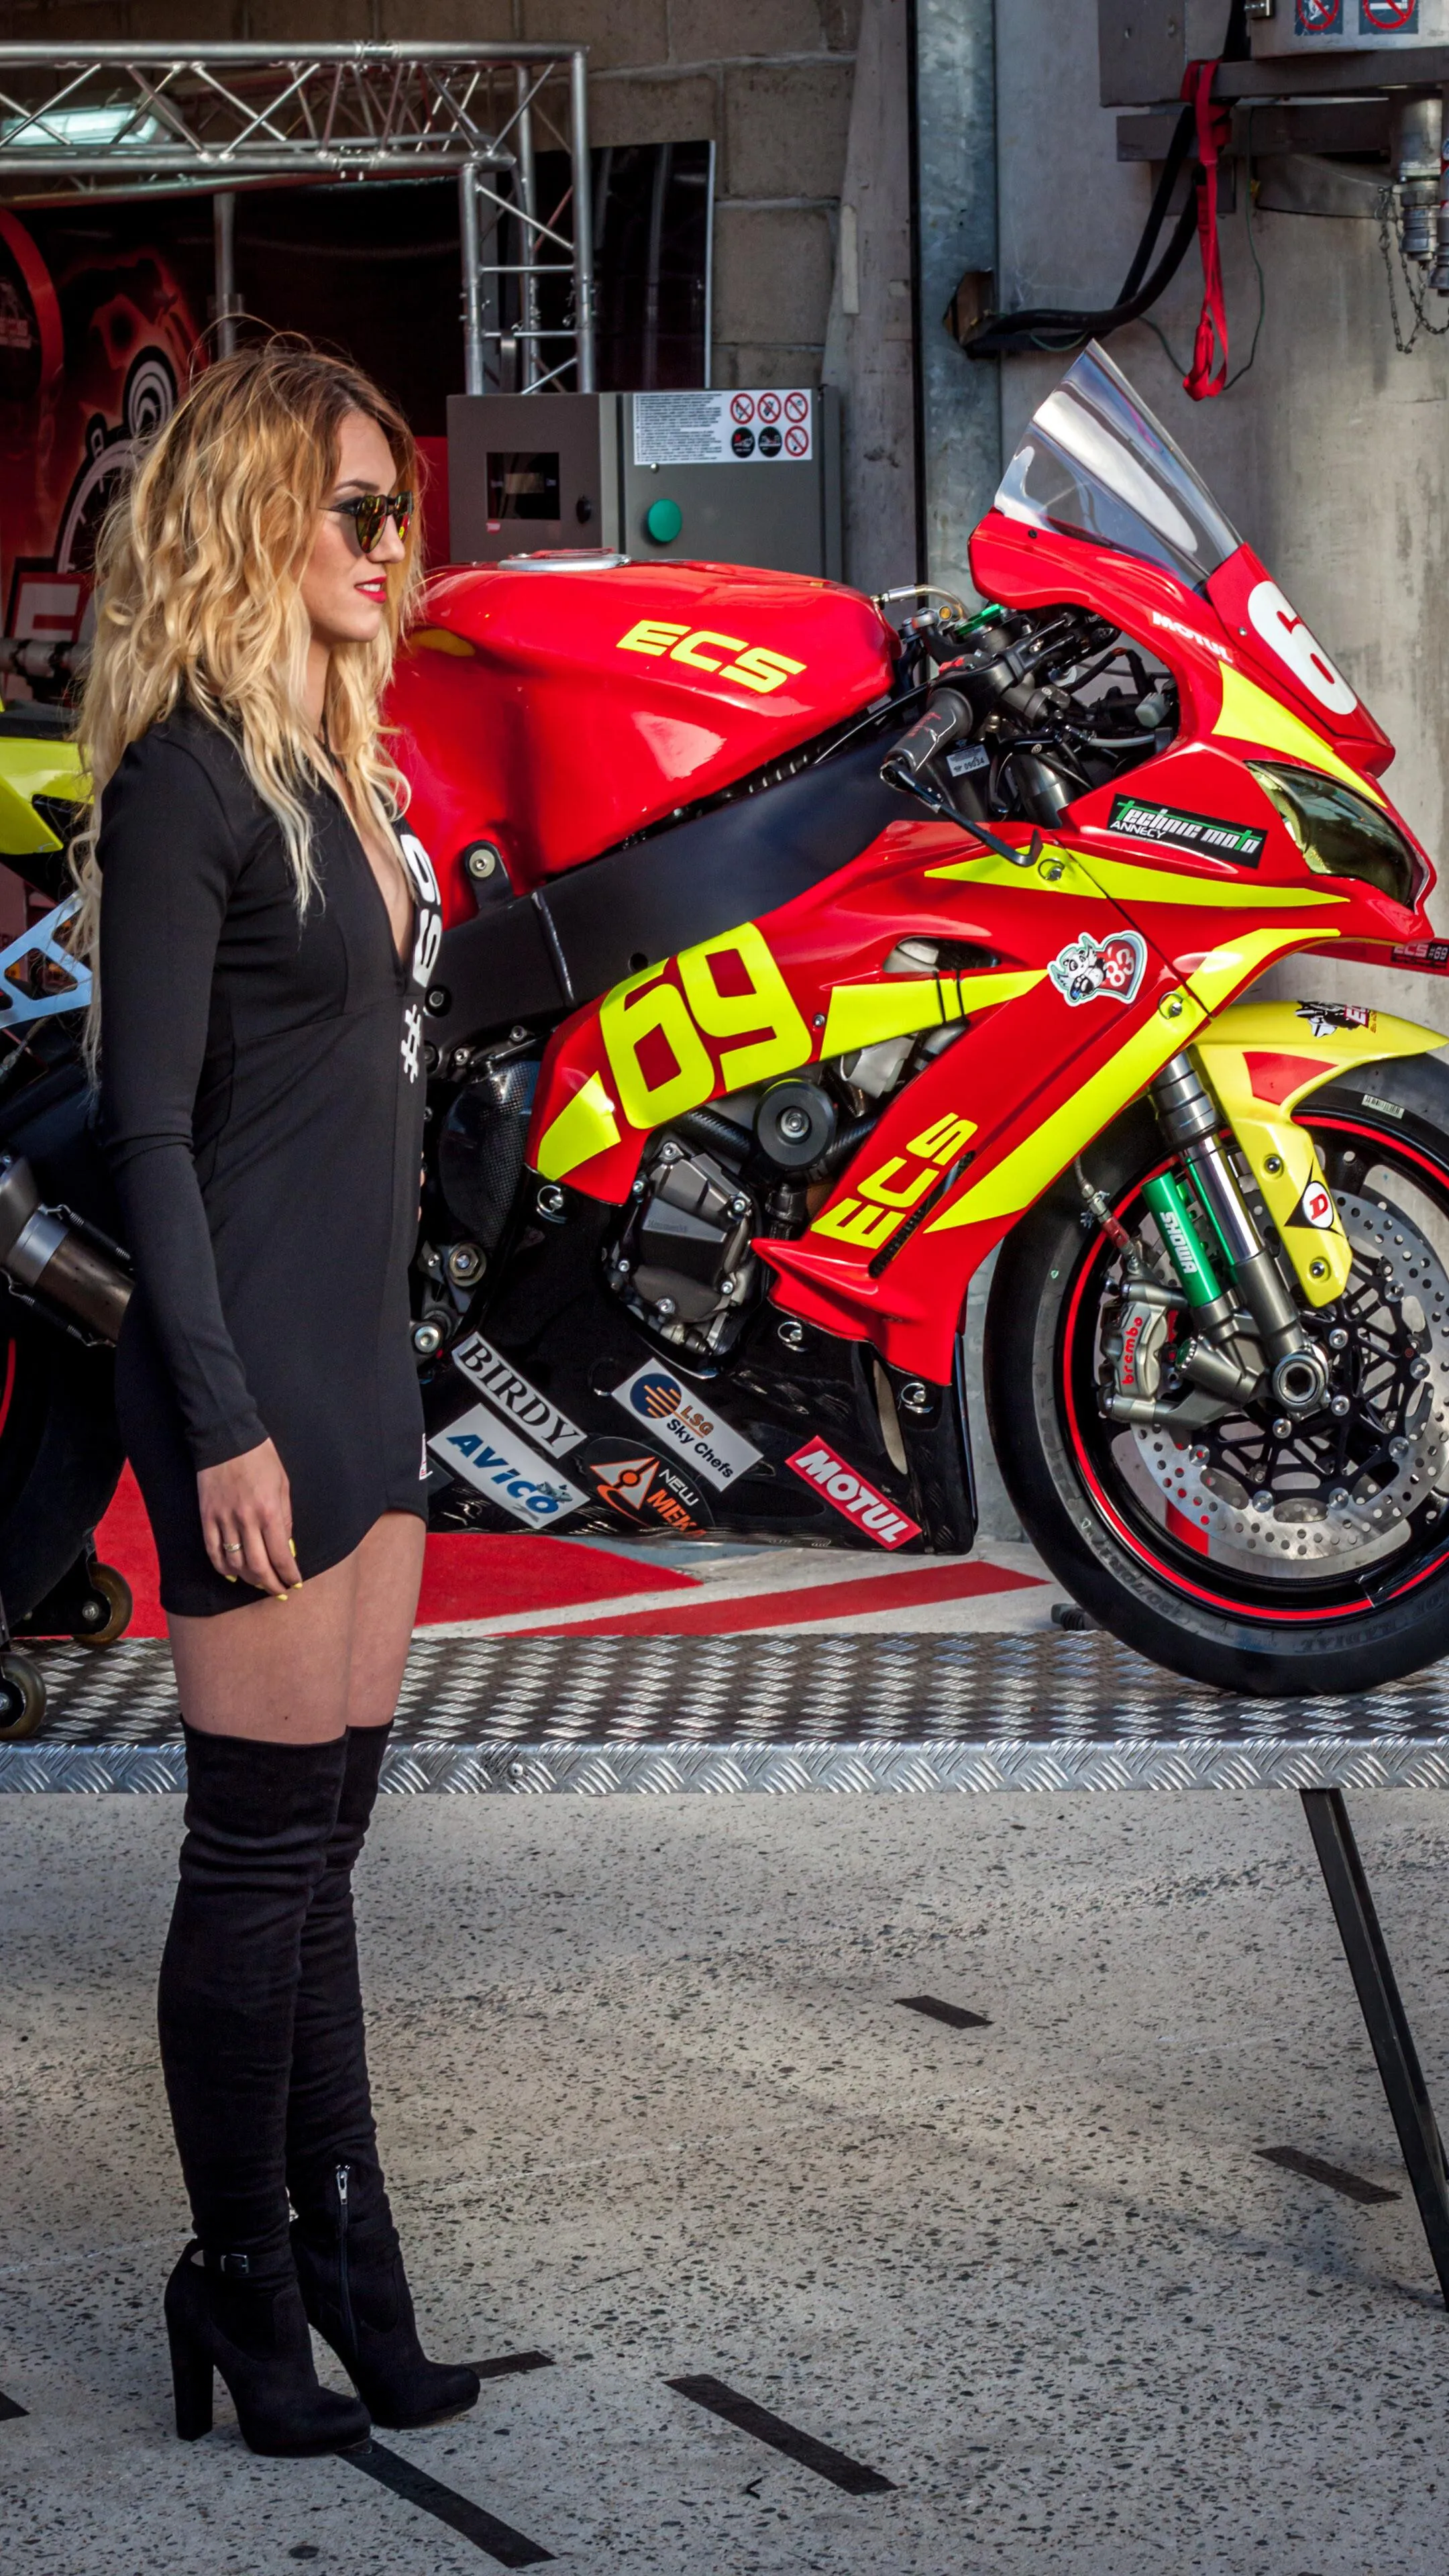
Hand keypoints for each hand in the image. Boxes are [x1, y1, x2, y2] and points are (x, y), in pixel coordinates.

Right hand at [197, 1439, 299, 1595]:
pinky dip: (222, 1567)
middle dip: (271, 1585)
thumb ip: (285, 1519)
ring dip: (249, 1579)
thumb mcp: (283, 1486)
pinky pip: (213, 1551)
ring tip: (259, 1582)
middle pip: (258, 1567)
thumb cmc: (261, 1459)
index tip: (295, 1583)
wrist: (227, 1438)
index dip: (289, 1575)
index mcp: (269, 1512)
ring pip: (234, 1563)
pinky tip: (232, 1574)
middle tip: (279, 1592)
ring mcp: (223, 1520)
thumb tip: (285, 1547)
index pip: (281, 1556)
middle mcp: (246, 1521)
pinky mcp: (206, 1518)